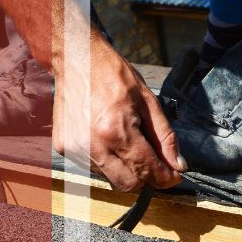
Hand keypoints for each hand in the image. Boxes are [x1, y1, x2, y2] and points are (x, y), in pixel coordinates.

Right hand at [52, 30, 185, 191]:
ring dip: (125, 168)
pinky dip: (107, 161)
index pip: (147, 170)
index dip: (165, 178)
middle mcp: (93, 144)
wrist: (74, 56)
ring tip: (125, 140)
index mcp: (116, 130)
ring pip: (111, 178)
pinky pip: (94, 168)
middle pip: (129, 184)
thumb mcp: (148, 101)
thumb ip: (165, 138)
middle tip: (154, 163)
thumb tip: (178, 165)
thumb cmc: (113, 74)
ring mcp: (75, 149)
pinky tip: (107, 138)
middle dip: (146, 178)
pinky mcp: (63, 148)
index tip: (175, 176)